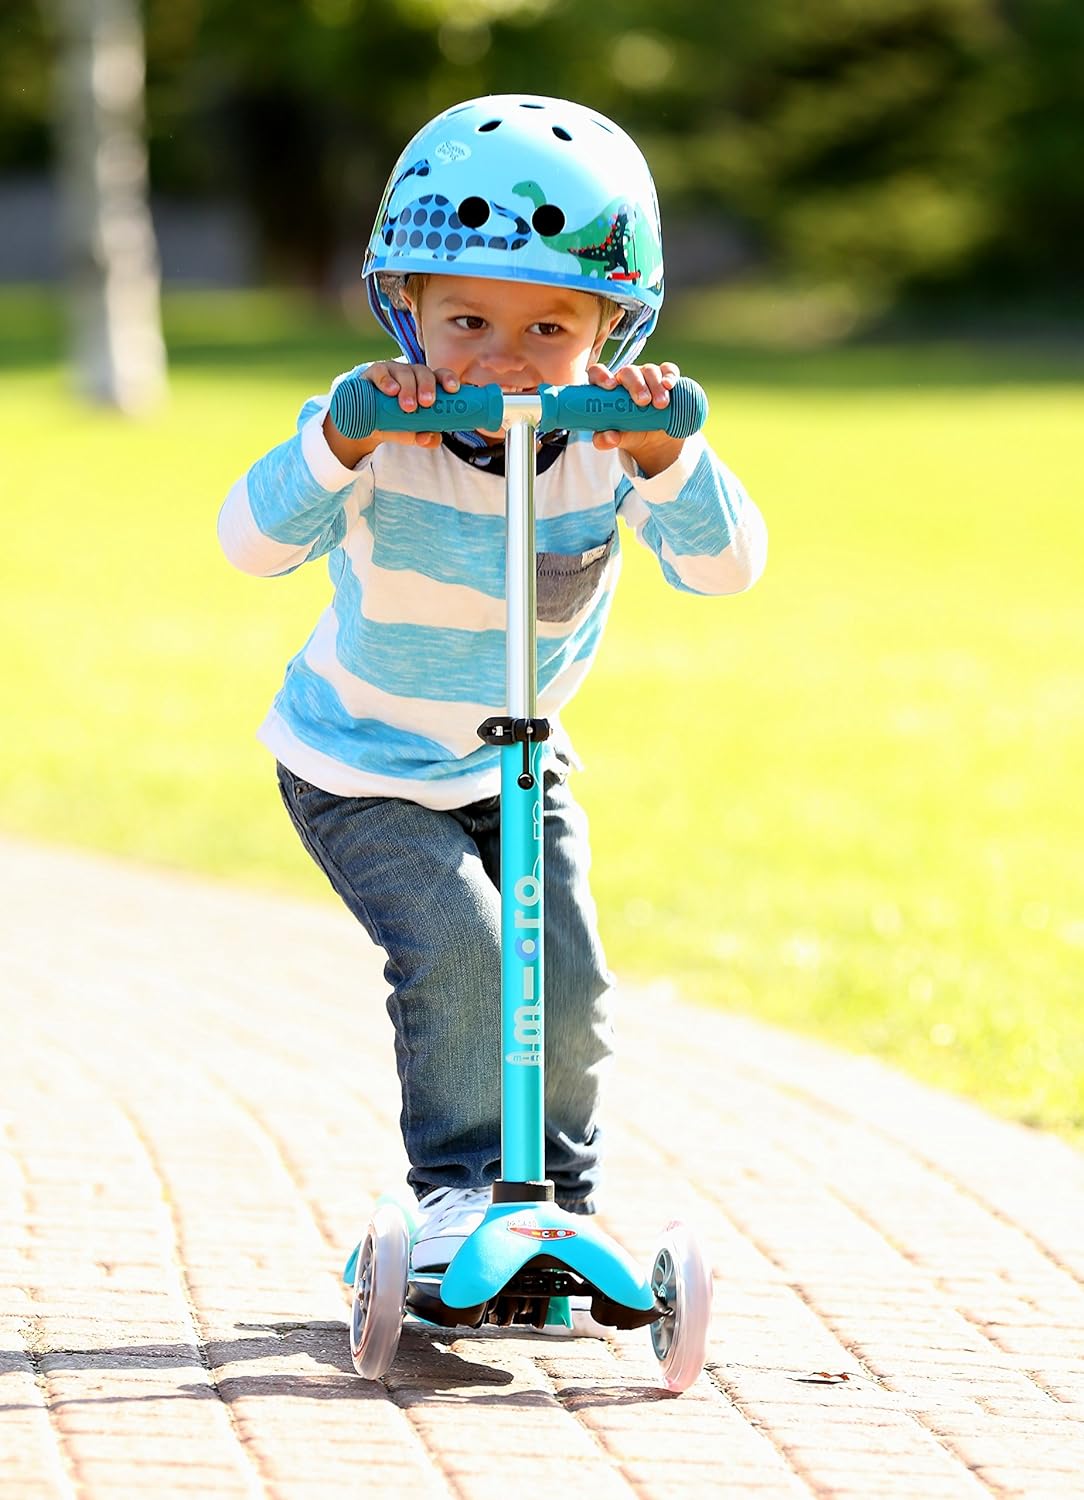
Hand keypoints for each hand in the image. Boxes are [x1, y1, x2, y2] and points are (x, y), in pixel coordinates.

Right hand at [323, 362, 460, 464]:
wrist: (365, 422)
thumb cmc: (394, 422)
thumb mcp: (410, 432)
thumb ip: (423, 436)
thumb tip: (431, 439)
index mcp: (425, 384)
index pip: (440, 376)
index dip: (448, 379)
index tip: (453, 389)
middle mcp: (411, 374)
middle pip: (423, 372)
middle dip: (427, 386)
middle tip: (427, 403)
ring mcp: (392, 371)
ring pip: (404, 372)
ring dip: (408, 388)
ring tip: (408, 406)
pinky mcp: (374, 373)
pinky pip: (381, 372)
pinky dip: (386, 381)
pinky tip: (390, 390)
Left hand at [586, 359, 683, 476]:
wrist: (653, 439)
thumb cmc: (628, 432)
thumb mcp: (615, 438)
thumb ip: (605, 440)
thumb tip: (610, 438)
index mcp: (607, 389)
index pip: (597, 373)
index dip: (601, 375)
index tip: (610, 386)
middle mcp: (625, 378)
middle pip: (628, 371)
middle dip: (636, 385)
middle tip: (643, 402)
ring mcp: (646, 375)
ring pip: (649, 371)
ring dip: (655, 386)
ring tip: (660, 405)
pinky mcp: (664, 377)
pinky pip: (668, 370)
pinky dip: (670, 376)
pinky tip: (669, 386)